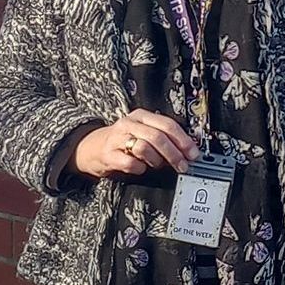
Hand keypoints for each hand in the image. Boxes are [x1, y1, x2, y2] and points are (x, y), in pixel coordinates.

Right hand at [74, 111, 197, 179]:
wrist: (91, 148)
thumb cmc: (122, 142)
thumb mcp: (142, 134)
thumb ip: (163, 139)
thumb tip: (187, 151)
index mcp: (141, 116)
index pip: (168, 124)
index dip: (183, 140)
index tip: (193, 154)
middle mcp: (129, 123)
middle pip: (158, 136)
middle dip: (174, 154)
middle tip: (183, 166)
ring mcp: (117, 138)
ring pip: (145, 147)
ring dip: (157, 161)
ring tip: (157, 166)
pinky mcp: (108, 154)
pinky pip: (130, 162)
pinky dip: (139, 168)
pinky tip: (140, 168)